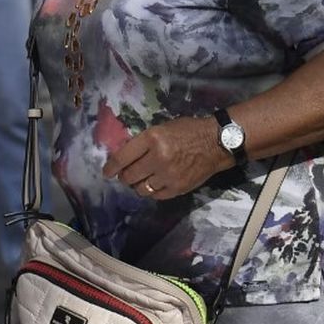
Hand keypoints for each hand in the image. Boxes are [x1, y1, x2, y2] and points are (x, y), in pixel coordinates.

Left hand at [103, 116, 227, 200]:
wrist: (216, 143)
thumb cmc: (188, 131)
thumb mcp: (163, 128)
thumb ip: (144, 141)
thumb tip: (125, 156)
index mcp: (153, 138)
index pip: (122, 157)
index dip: (111, 167)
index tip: (106, 172)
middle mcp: (158, 158)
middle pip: (129, 176)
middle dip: (125, 176)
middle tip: (126, 174)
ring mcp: (168, 175)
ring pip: (141, 188)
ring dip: (138, 185)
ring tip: (143, 179)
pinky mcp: (177, 188)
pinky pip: (155, 196)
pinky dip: (152, 191)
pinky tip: (156, 184)